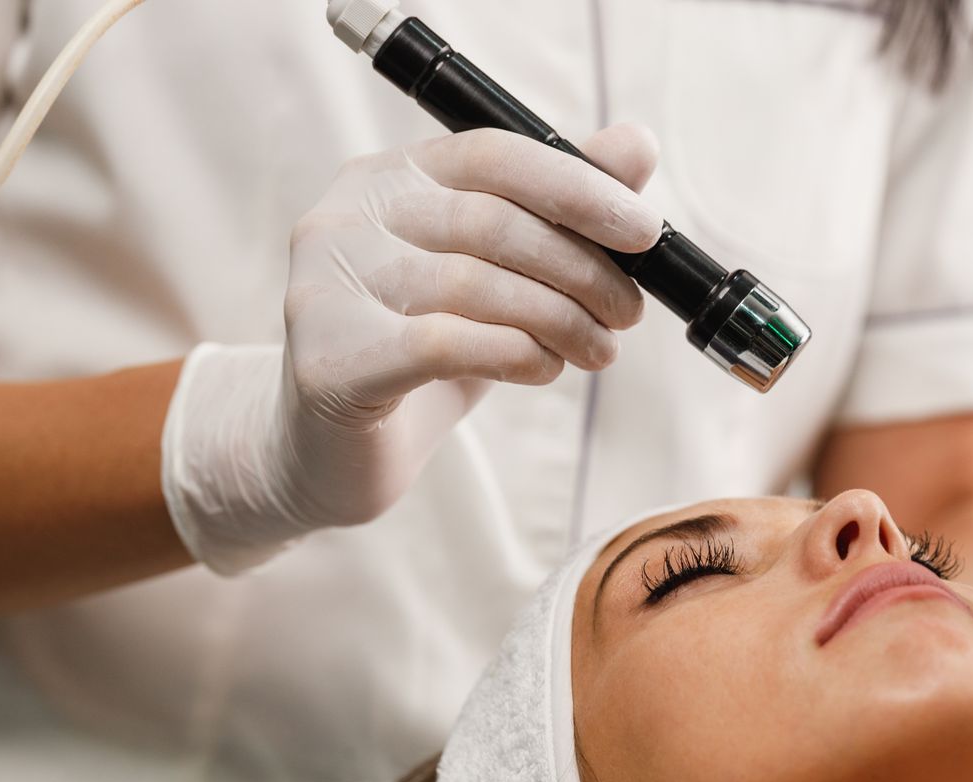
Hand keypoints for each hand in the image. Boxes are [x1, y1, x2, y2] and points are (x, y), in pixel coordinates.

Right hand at [163, 124, 660, 573]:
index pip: (494, 155)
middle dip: (582, 270)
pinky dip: (514, 354)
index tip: (646, 233)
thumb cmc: (424, 352)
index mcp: (390, 177)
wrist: (335, 449)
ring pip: (474, 284)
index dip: (580, 189)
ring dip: (560, 320)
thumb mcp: (499, 276)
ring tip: (596, 351)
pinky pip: (443, 343)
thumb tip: (638, 143)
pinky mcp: (330, 358)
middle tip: (626, 314)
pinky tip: (542, 369)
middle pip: (492, 223)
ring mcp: (327, 284)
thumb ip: (559, 208)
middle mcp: (347, 216)